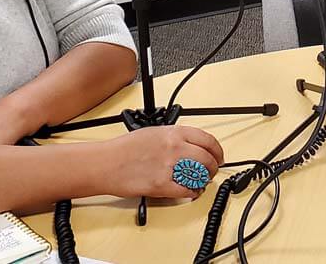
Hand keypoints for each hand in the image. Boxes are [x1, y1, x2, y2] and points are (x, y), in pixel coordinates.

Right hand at [99, 126, 223, 199]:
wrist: (106, 163)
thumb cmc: (124, 148)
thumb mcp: (154, 132)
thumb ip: (175, 137)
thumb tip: (192, 146)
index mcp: (173, 132)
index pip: (207, 140)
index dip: (217, 151)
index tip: (219, 156)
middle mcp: (174, 148)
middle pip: (207, 159)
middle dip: (213, 168)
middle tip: (211, 172)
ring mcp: (169, 167)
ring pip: (199, 176)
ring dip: (203, 181)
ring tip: (201, 182)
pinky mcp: (161, 185)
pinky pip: (186, 191)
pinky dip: (192, 193)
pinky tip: (191, 192)